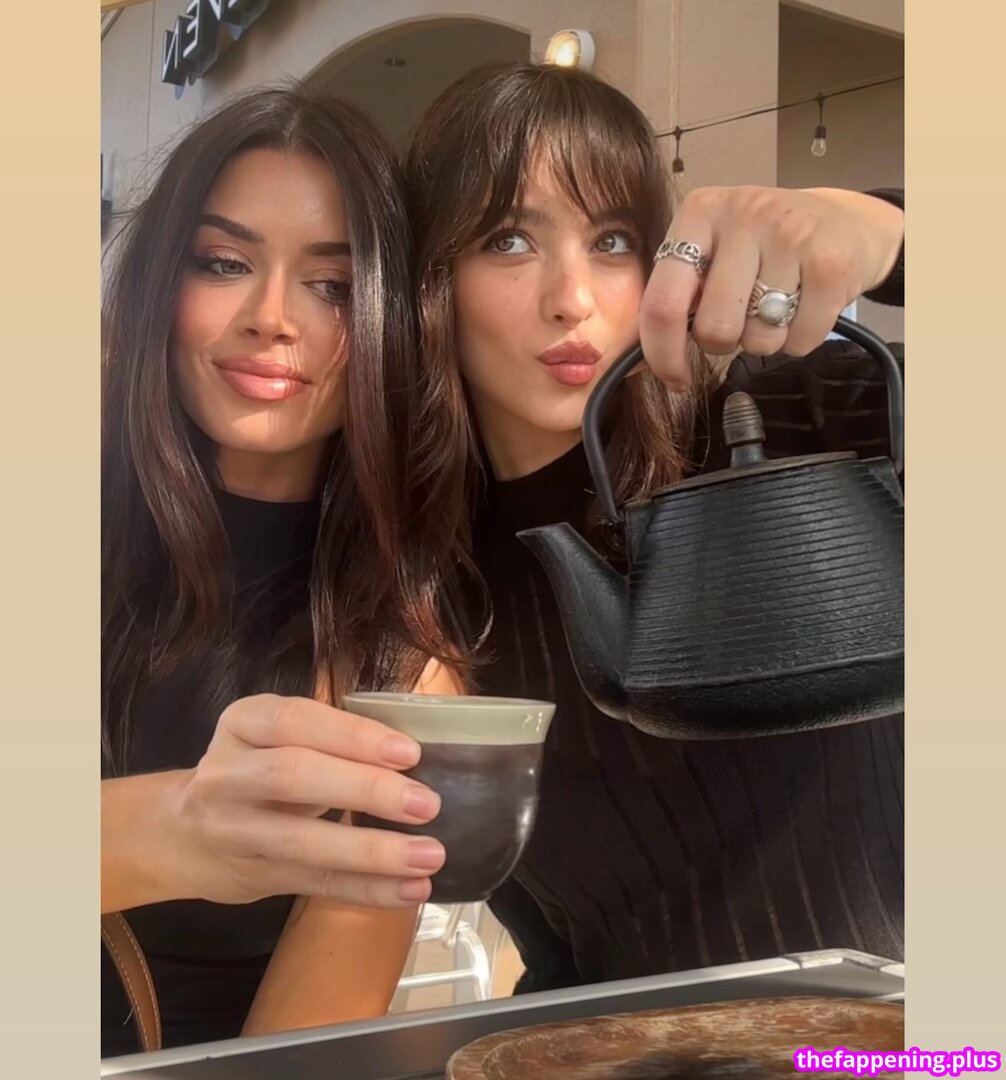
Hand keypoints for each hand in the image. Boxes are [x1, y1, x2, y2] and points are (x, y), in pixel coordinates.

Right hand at [164, 694, 444, 907]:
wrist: (180, 833)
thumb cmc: (255, 769)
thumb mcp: (274, 738)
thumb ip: (329, 739)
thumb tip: (415, 755)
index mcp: (243, 723)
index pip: (295, 721)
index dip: (352, 736)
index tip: (409, 753)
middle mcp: (229, 775)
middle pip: (294, 777)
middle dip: (365, 790)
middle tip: (426, 804)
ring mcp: (235, 831)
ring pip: (303, 842)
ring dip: (373, 851)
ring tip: (430, 855)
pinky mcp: (253, 877)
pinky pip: (314, 884)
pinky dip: (366, 889)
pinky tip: (410, 890)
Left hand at [638, 186, 903, 385]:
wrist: (847, 220)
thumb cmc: (766, 246)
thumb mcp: (715, 248)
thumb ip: (681, 288)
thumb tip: (655, 355)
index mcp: (698, 213)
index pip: (663, 302)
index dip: (663, 353)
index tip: (674, 378)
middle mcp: (742, 215)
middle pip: (714, 328)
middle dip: (723, 343)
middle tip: (740, 322)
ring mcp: (790, 234)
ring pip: (759, 338)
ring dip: (766, 340)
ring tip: (779, 306)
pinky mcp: (831, 261)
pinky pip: (800, 340)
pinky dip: (800, 340)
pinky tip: (807, 307)